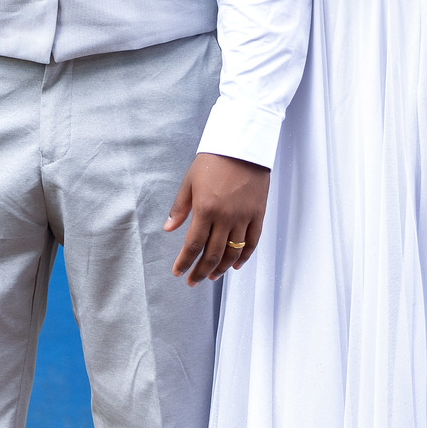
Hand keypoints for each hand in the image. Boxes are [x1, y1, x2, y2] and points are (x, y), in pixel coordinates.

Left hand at [164, 152, 269, 285]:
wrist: (243, 146)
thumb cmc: (213, 161)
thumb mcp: (189, 182)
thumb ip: (179, 208)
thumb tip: (169, 229)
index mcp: (205, 210)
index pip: (193, 245)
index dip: (185, 262)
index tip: (178, 272)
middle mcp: (225, 218)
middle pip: (213, 255)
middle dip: (201, 272)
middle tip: (193, 281)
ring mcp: (243, 217)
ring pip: (233, 253)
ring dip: (221, 269)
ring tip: (212, 276)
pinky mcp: (258, 214)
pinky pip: (252, 242)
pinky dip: (244, 257)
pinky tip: (236, 266)